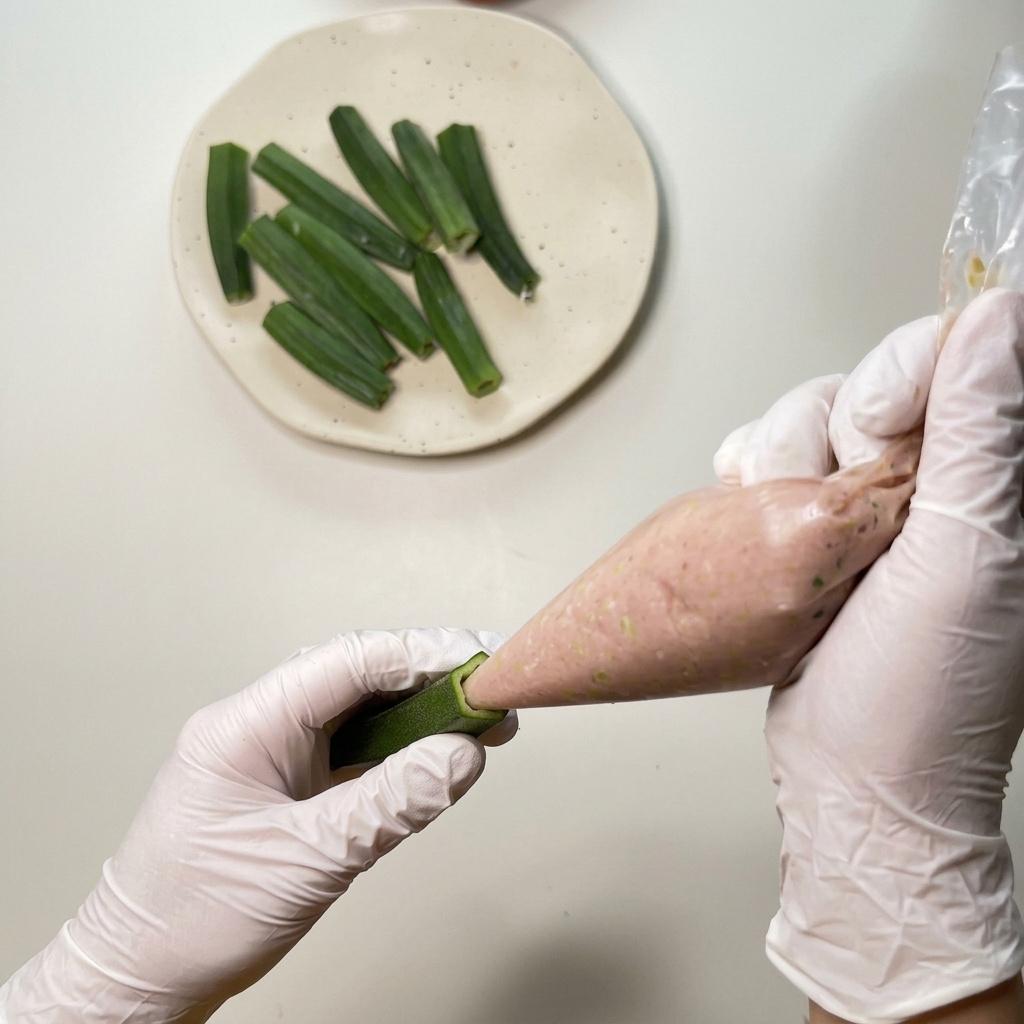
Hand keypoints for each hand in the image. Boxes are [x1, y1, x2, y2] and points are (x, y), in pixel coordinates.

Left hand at [0, 627, 513, 1023]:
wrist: (140, 975)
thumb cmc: (193, 919)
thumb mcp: (307, 861)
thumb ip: (391, 803)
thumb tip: (461, 757)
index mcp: (245, 725)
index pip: (348, 662)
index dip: (420, 654)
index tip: (477, 662)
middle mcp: (258, 725)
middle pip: (357, 674)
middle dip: (428, 678)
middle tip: (490, 693)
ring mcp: (272, 752)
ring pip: (358, 708)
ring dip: (419, 713)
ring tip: (478, 724)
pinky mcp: (288, 782)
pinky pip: (352, 747)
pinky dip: (398, 749)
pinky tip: (434, 756)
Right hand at [715, 290, 1023, 1021]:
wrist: (852, 779)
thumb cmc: (922, 694)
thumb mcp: (969, 554)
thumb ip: (982, 429)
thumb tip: (998, 312)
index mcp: (990, 478)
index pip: (943, 356)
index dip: (893, 384)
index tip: (875, 448)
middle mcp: (931, 481)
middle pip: (858, 384)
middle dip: (828, 447)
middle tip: (846, 526)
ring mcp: (864, 505)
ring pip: (801, 419)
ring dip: (780, 477)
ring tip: (800, 551)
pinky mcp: (806, 528)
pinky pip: (763, 460)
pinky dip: (747, 483)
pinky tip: (755, 525)